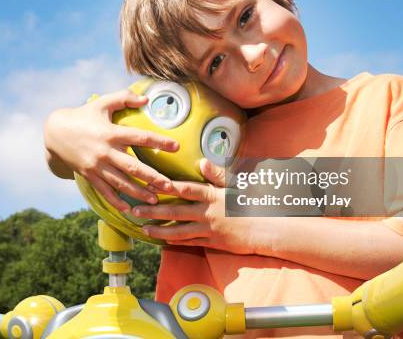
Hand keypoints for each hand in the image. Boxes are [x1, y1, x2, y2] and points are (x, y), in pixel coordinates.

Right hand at [44, 89, 179, 211]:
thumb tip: (145, 99)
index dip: (159, 141)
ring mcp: (97, 166)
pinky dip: (116, 201)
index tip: (176, 146)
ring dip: (139, 193)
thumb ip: (124, 98)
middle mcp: (105, 152)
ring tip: (155, 200)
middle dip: (153, 178)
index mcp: (111, 133)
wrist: (55, 132)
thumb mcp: (102, 102)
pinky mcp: (89, 175)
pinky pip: (105, 191)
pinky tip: (128, 209)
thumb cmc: (83, 115)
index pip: (140, 137)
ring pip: (121, 183)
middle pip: (133, 167)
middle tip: (170, 186)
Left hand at [132, 159, 257, 253]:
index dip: (166, 187)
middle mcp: (207, 212)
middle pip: (175, 211)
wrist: (267, 229)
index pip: (185, 189)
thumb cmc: (253, 203)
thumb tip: (203, 161)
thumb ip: (217, 174)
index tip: (150, 184)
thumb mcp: (237, 185)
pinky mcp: (212, 242)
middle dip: (153, 210)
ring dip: (159, 230)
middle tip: (136, 210)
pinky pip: (190, 242)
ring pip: (178, 230)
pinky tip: (164, 241)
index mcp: (212, 195)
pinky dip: (176, 241)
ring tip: (144, 229)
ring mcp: (208, 229)